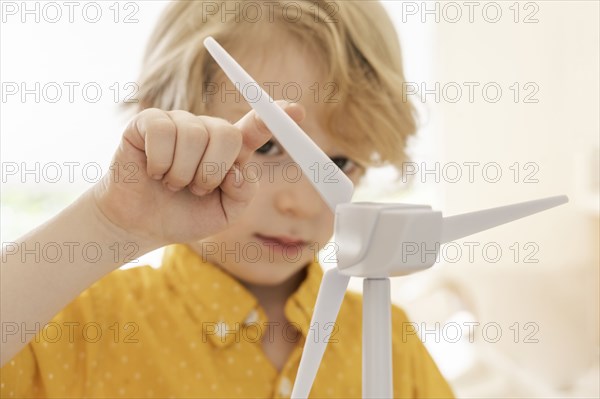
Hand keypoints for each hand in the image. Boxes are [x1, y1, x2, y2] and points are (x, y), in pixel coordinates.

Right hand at [92, 101, 304, 246]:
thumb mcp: (225, 213)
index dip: (276, 117)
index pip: (256, 128)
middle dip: (210, 172)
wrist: (140, 224)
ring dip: (180, 173)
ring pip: (192, 135)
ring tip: (171, 183)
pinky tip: (152, 170)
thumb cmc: (185, 215)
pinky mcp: (148, 122)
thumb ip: (242, 192)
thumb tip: (237, 169)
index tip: (296, 109)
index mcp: (230, 151)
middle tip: (194, 188)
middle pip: (226, 133)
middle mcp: (207, 131)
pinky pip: (162, 131)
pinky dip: (158, 162)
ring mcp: (178, 123)